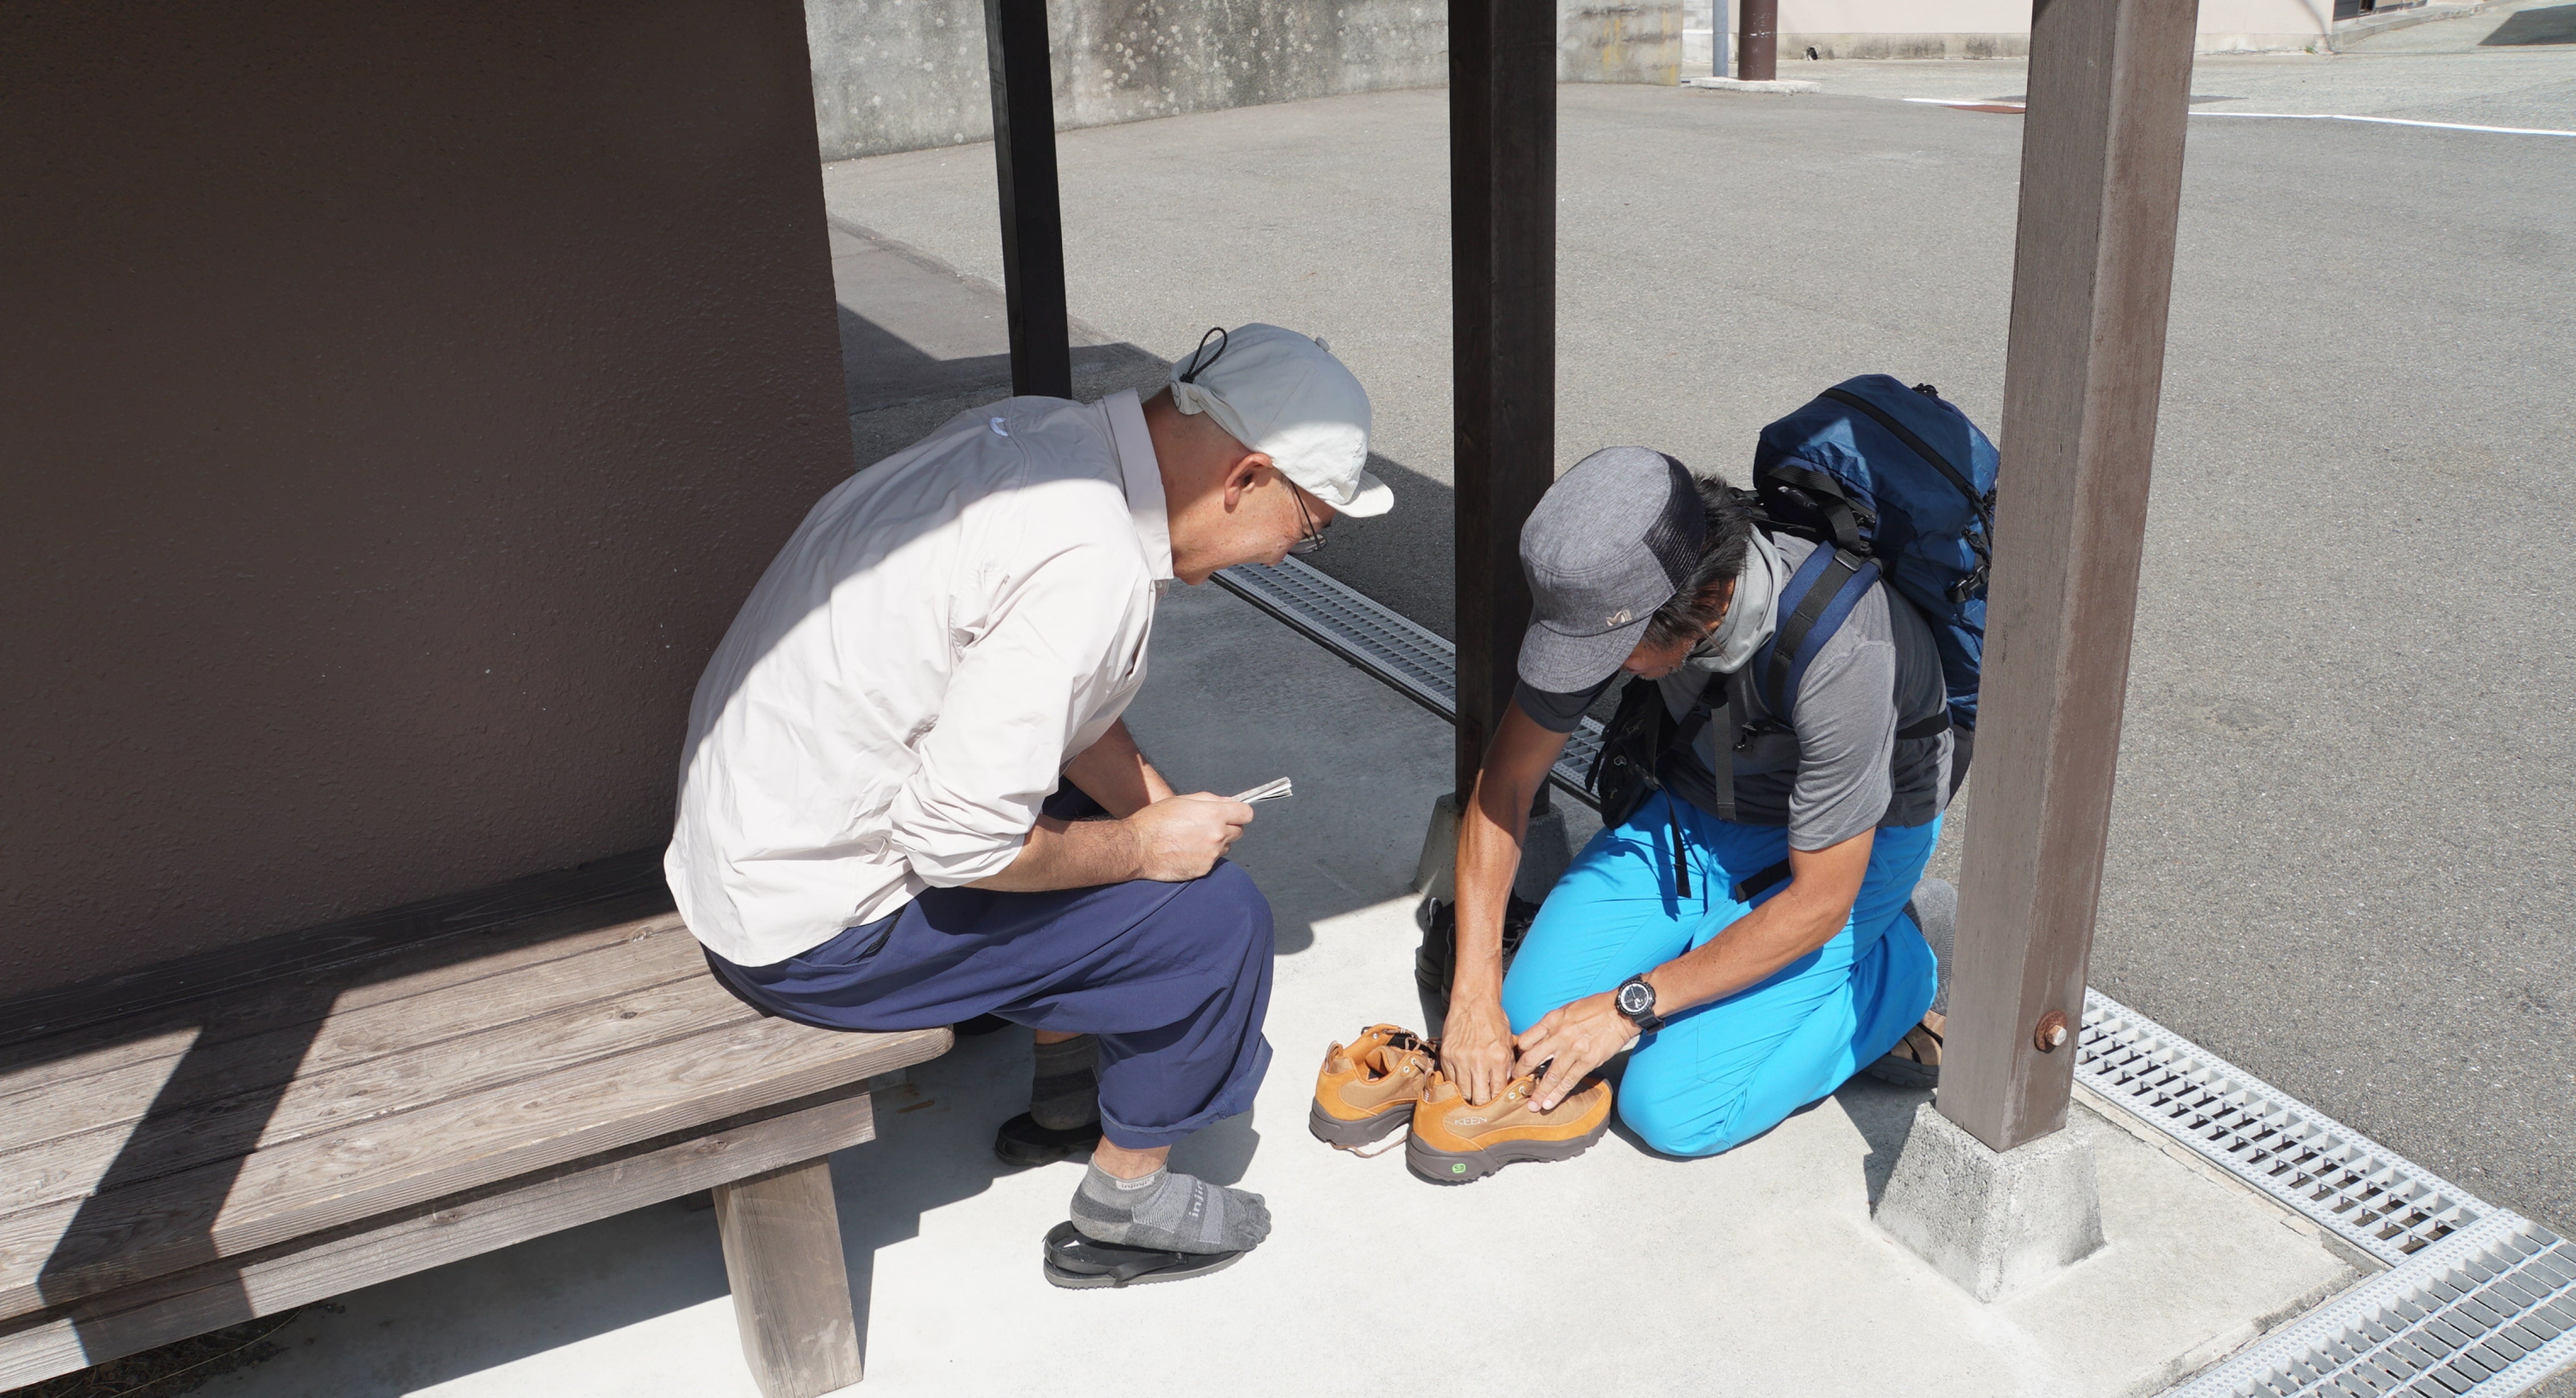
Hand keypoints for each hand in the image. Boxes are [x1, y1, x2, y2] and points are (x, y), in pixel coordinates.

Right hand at [1124, 792, 1253, 880]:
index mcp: (1214, 814)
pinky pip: (1213, 860)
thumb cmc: (1156, 821)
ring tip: (1193, 839)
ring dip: (1216, 842)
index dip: (1240, 812)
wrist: (1138, 847)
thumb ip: (1210, 800)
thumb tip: (1228, 802)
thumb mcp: (1183, 800)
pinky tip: (1187, 851)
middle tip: (1207, 825)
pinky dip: (1205, 856)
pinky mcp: (1204, 869)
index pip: (1246, 814)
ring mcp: (1211, 854)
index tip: (1234, 814)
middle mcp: (1217, 835)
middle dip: (1228, 827)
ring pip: (1226, 847)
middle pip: (1238, 831)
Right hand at [1439, 993, 1515, 1105]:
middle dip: (1483, 1106)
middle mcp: (1478, 1061)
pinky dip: (1455, 1084)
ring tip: (1472, 1097)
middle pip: (1479, 1099)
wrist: (1474, 1002)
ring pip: (1462, 1093)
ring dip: (1468, 1097)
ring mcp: (1460, 1059)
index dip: (1497, 1103)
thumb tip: (1507, 1087)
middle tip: (1484, 1108)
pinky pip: (1449, 1079)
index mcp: (1498, 1059)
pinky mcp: (1446, 1055)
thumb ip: (1508, 1067)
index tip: (1497, 1107)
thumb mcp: (1508, 1043)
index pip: (1497, 1093)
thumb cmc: (1494, 1020)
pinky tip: (1461, 1084)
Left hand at [1512, 991, 1638, 1112]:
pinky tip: (1550, 1103)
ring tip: (1532, 1106)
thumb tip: (1539, 1039)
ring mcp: (1573, 1050)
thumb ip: (1551, 1025)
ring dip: (1539, 1093)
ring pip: (1550, 1076)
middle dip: (1521, 1075)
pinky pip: (1569, 1081)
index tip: (1517, 1063)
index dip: (1518, 1054)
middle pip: (1531, 1059)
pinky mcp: (1588, 1061)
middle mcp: (1558, 1036)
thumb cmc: (1594, 1008)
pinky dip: (1558, 1094)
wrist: (1619, 1011)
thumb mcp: (1566, 1009)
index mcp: (1551, 1021)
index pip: (1525, 1040)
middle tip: (1515, 1087)